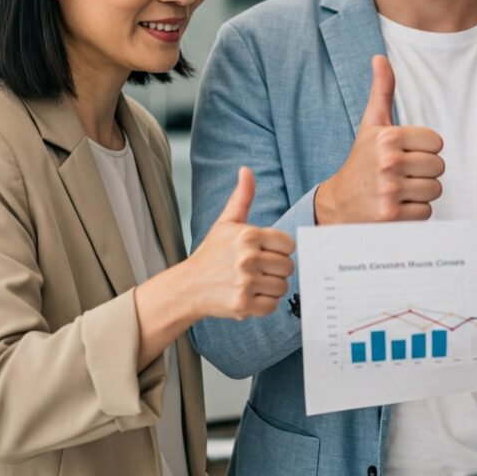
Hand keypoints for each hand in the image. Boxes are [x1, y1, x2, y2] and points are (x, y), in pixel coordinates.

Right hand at [186, 166, 294, 319]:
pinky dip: (263, 304)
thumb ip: (242, 197)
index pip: (289, 244)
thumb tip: (246, 170)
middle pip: (288, 266)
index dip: (279, 249)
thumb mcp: (226, 222)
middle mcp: (247, 258)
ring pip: (283, 286)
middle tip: (257, 269)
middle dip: (276, 269)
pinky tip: (249, 296)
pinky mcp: (242, 304)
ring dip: (271, 287)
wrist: (187, 287)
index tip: (265, 252)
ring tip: (253, 282)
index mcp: (248, 235)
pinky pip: (272, 305)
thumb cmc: (211, 253)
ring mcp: (245, 282)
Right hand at [314, 55, 443, 223]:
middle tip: (400, 175)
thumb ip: (381, 91)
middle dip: (424, 172)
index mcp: (388, 137)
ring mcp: (389, 190)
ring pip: (435, 189)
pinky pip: (426, 212)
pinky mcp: (392, 216)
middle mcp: (388, 162)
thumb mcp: (371, 125)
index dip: (424, 150)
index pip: (437, 143)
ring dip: (420, 193)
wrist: (337, 205)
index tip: (404, 154)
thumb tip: (380, 58)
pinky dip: (415, 213)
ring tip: (398, 190)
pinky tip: (395, 207)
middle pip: (438, 166)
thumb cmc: (361, 161)